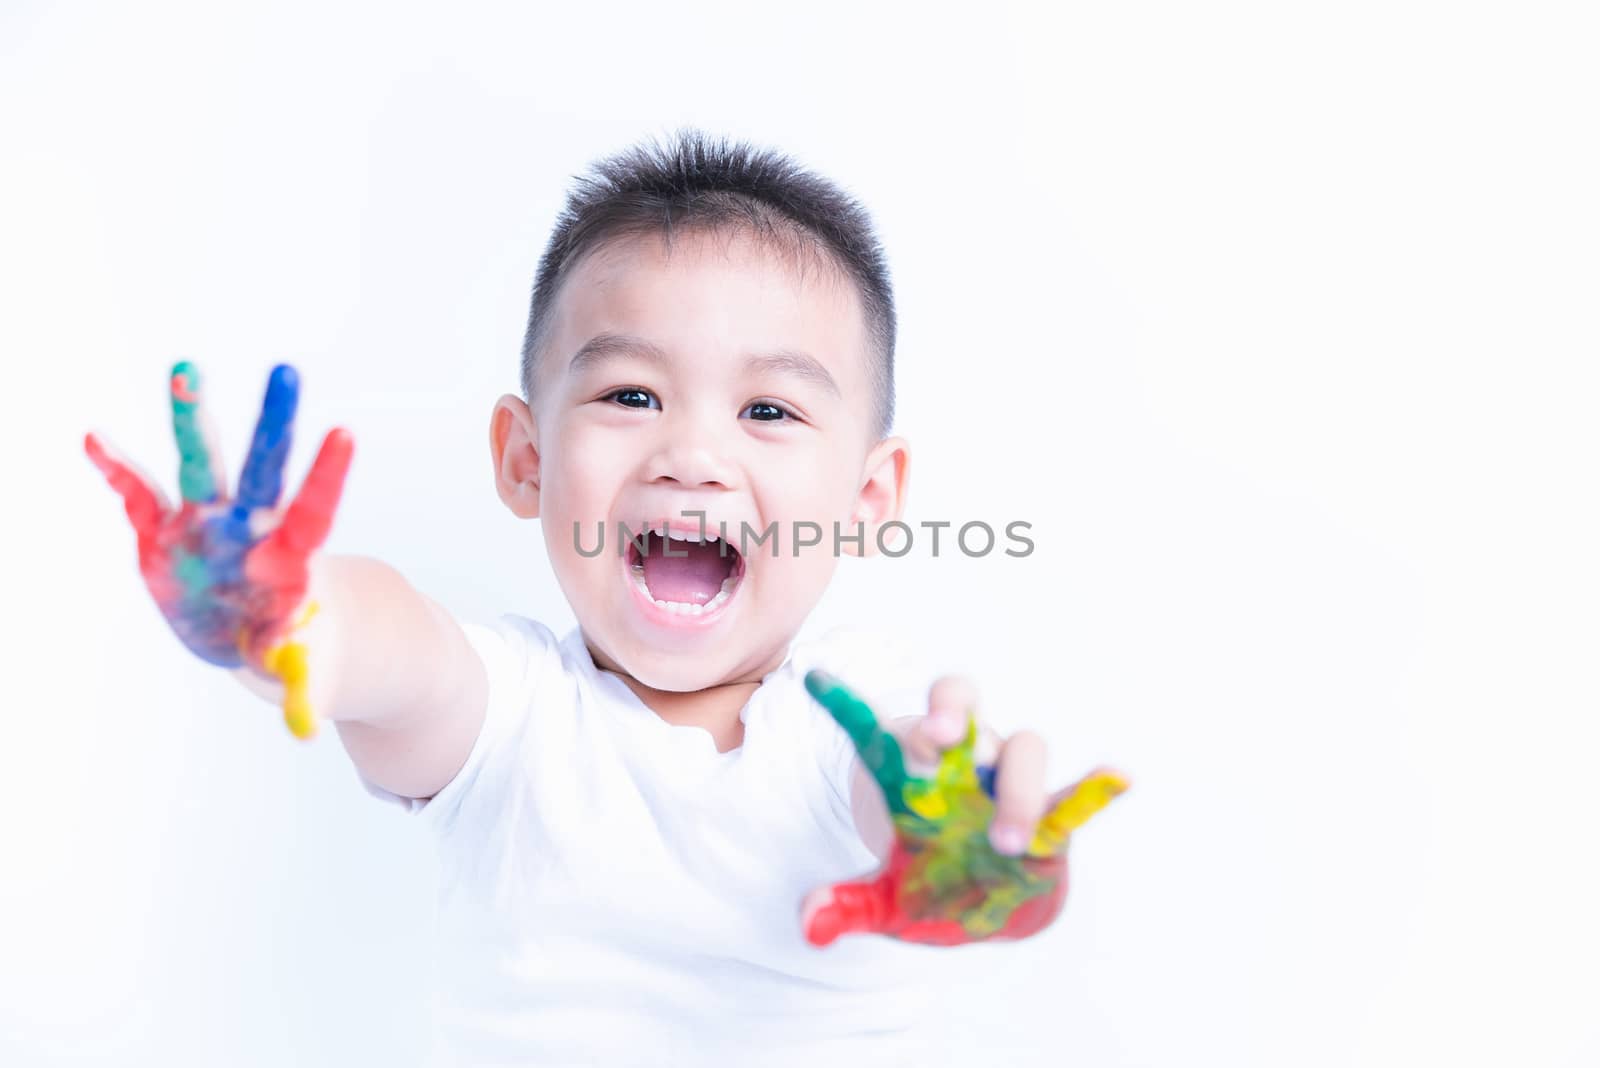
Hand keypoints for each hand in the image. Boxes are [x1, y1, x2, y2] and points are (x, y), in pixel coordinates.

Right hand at [85, 361, 352, 738]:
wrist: (248, 632)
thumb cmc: (285, 642)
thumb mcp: (294, 666)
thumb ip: (298, 683)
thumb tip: (309, 728)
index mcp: (288, 555)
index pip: (313, 508)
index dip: (325, 474)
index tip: (345, 432)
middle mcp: (248, 525)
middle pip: (262, 467)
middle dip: (273, 422)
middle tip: (288, 371)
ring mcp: (204, 523)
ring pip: (198, 463)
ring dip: (189, 419)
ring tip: (186, 370)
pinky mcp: (162, 533)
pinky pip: (137, 497)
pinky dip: (116, 471)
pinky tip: (93, 440)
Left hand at [800, 670, 1127, 946]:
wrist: (982, 900)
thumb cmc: (930, 879)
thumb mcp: (883, 899)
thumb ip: (847, 906)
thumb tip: (810, 925)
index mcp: (910, 772)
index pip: (875, 729)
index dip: (846, 705)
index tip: (814, 678)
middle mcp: (961, 762)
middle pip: (959, 703)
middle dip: (950, 710)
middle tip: (939, 738)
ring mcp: (1009, 782)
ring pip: (1023, 747)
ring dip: (1016, 789)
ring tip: (1003, 846)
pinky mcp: (1054, 816)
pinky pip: (1079, 795)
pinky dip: (1097, 787)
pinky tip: (1120, 777)